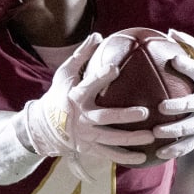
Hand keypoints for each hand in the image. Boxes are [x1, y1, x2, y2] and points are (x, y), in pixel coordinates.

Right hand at [19, 32, 157, 167]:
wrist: (42, 127)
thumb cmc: (58, 95)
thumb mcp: (65, 73)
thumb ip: (82, 55)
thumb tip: (98, 34)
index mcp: (75, 96)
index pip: (89, 85)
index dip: (101, 76)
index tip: (115, 68)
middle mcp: (81, 117)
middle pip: (105, 117)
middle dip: (125, 115)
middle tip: (145, 112)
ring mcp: (85, 135)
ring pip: (111, 139)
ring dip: (131, 139)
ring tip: (151, 136)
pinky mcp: (88, 148)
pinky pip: (109, 154)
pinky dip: (125, 157)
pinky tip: (143, 158)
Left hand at [152, 30, 193, 160]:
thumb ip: (190, 48)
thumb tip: (169, 31)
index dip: (189, 65)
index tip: (173, 59)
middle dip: (179, 106)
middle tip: (161, 106)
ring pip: (191, 127)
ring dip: (174, 131)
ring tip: (156, 132)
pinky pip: (189, 145)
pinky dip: (175, 149)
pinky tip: (159, 153)